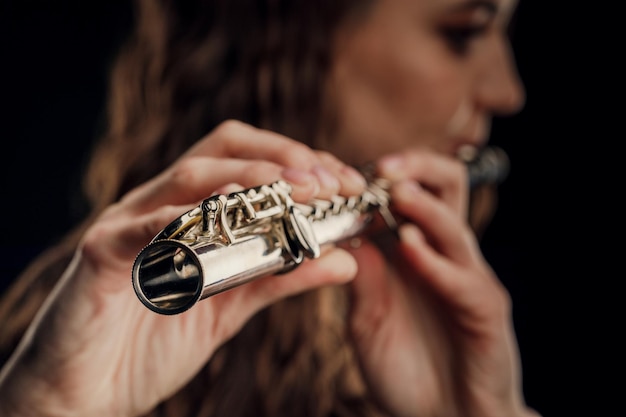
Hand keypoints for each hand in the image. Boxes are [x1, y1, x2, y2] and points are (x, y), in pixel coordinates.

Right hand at [0, 120, 365, 416]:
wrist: (87, 392)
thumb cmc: (153, 345)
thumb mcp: (232, 306)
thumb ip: (283, 277)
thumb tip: (345, 260)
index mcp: (192, 212)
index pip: (250, 161)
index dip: (299, 162)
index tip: (345, 182)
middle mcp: (160, 205)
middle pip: (222, 150)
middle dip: (281, 157)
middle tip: (326, 181)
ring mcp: (127, 223)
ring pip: (187, 178)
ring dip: (247, 179)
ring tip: (295, 190)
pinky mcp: (100, 254)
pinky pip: (141, 228)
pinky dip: (183, 219)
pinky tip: (221, 217)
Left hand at [344, 148, 538, 416]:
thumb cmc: (405, 369)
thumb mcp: (367, 320)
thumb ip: (360, 278)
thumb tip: (343, 233)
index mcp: (414, 253)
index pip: (405, 195)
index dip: (378, 179)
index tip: (343, 170)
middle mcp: (443, 256)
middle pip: (445, 189)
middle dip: (416, 168)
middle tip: (380, 167)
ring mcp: (467, 278)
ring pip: (455, 226)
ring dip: (424, 206)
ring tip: (395, 191)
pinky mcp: (485, 309)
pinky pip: (462, 278)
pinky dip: (435, 261)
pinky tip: (411, 249)